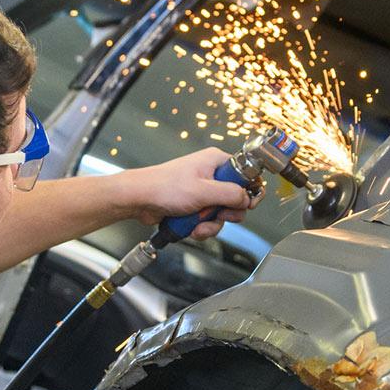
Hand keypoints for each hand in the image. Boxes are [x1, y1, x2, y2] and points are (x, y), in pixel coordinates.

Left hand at [123, 147, 263, 239]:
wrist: (139, 199)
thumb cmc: (164, 187)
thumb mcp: (203, 191)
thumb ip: (230, 194)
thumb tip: (247, 198)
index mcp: (216, 162)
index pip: (246, 174)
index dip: (249, 191)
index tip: (246, 204)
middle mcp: (212, 175)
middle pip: (236, 198)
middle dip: (227, 213)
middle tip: (219, 215)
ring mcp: (203, 191)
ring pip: (222, 213)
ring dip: (212, 224)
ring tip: (198, 225)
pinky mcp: (195, 204)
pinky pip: (209, 219)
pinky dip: (202, 227)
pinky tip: (192, 228)